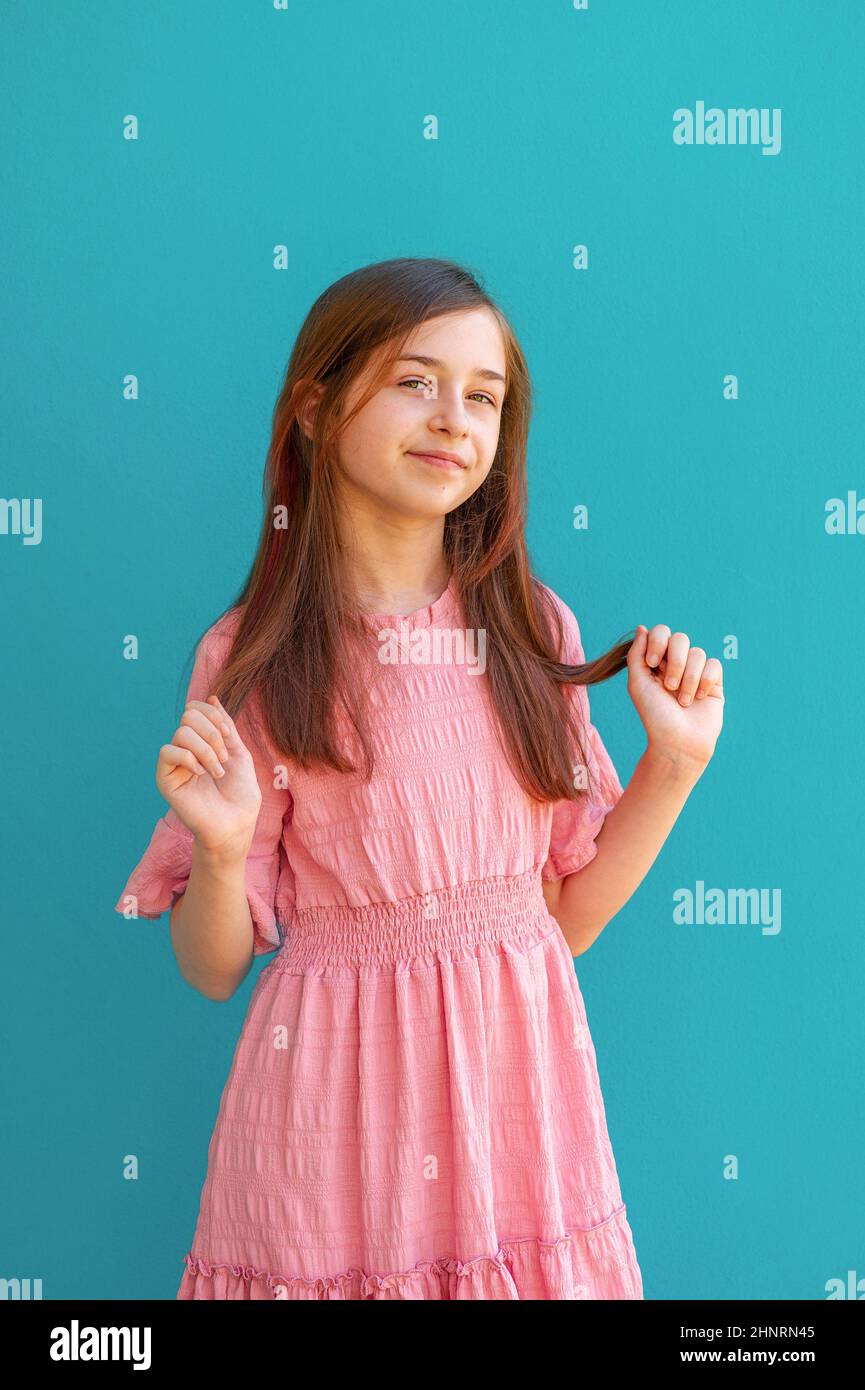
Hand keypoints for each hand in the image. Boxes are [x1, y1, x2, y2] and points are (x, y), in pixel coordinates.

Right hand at [155, 695, 262, 855]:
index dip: (212, 714)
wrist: (235, 823)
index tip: (228, 734)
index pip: (194, 709)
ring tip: (216, 770)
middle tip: (224, 758)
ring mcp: (174, 764)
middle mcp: (185, 749)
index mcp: (202, 742)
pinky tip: (201, 774)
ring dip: (206, 749)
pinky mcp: (165, 778)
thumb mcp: (238, 752)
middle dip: (212, 732)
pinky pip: (168, 752)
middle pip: (188, 716)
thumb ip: (224, 726)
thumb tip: (212, 697)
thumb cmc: (240, 793)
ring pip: (181, 732)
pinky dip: (190, 759)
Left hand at [627, 625, 723, 769]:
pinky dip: (704, 681)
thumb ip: (636, 654)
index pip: (661, 632)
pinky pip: (714, 664)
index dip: (658, 642)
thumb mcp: (637, 683)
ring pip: (698, 653)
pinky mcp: (714, 681)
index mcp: (656, 662)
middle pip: (680, 638)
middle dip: (675, 662)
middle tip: (668, 686)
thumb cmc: (655, 715)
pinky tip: (699, 698)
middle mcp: (676, 664)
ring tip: (683, 701)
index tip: (652, 664)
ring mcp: (696, 672)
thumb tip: (642, 628)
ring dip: (688, 679)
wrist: (679, 742)